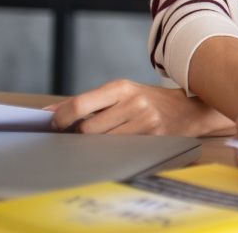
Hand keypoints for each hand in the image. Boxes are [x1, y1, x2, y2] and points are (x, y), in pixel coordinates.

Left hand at [49, 79, 234, 136]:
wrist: (188, 109)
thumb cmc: (146, 101)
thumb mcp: (119, 93)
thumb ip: (86, 103)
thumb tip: (49, 112)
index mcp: (120, 87)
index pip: (80, 104)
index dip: (60, 118)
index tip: (54, 125)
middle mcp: (132, 102)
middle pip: (87, 129)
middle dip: (79, 134)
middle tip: (81, 133)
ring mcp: (143, 122)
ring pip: (102, 142)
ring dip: (96, 143)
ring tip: (105, 136)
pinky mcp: (152, 139)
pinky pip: (119, 150)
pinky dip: (113, 149)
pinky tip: (120, 143)